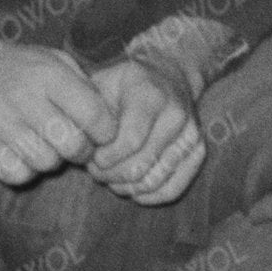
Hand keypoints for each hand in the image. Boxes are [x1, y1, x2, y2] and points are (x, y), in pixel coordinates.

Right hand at [0, 36, 114, 187]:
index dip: (106, 131)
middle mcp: (24, 97)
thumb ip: (83, 86)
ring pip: (46, 163)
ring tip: (46, 144)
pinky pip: (17, 174)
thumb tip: (113, 121)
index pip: (94, 115)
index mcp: (48, 74)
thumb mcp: (53, 60)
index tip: (102, 133)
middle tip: (77, 145)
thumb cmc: (17, 67)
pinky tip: (23, 153)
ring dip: (52, 160)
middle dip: (82, 151)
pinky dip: (25, 169)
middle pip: (72, 145)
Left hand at [79, 50, 210, 202]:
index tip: (91, 158)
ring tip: (111, 178)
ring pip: (154, 180)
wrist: (168, 73)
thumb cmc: (124, 83)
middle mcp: (176, 114)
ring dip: (126, 187)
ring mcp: (191, 134)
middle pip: (140, 165)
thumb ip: (87, 110)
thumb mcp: (103, 82)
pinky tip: (131, 188)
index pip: (131, 140)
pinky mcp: (198, 152)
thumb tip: (73, 140)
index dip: (106, 158)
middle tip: (96, 172)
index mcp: (150, 94)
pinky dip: (148, 196)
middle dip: (111, 176)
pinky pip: (173, 189)